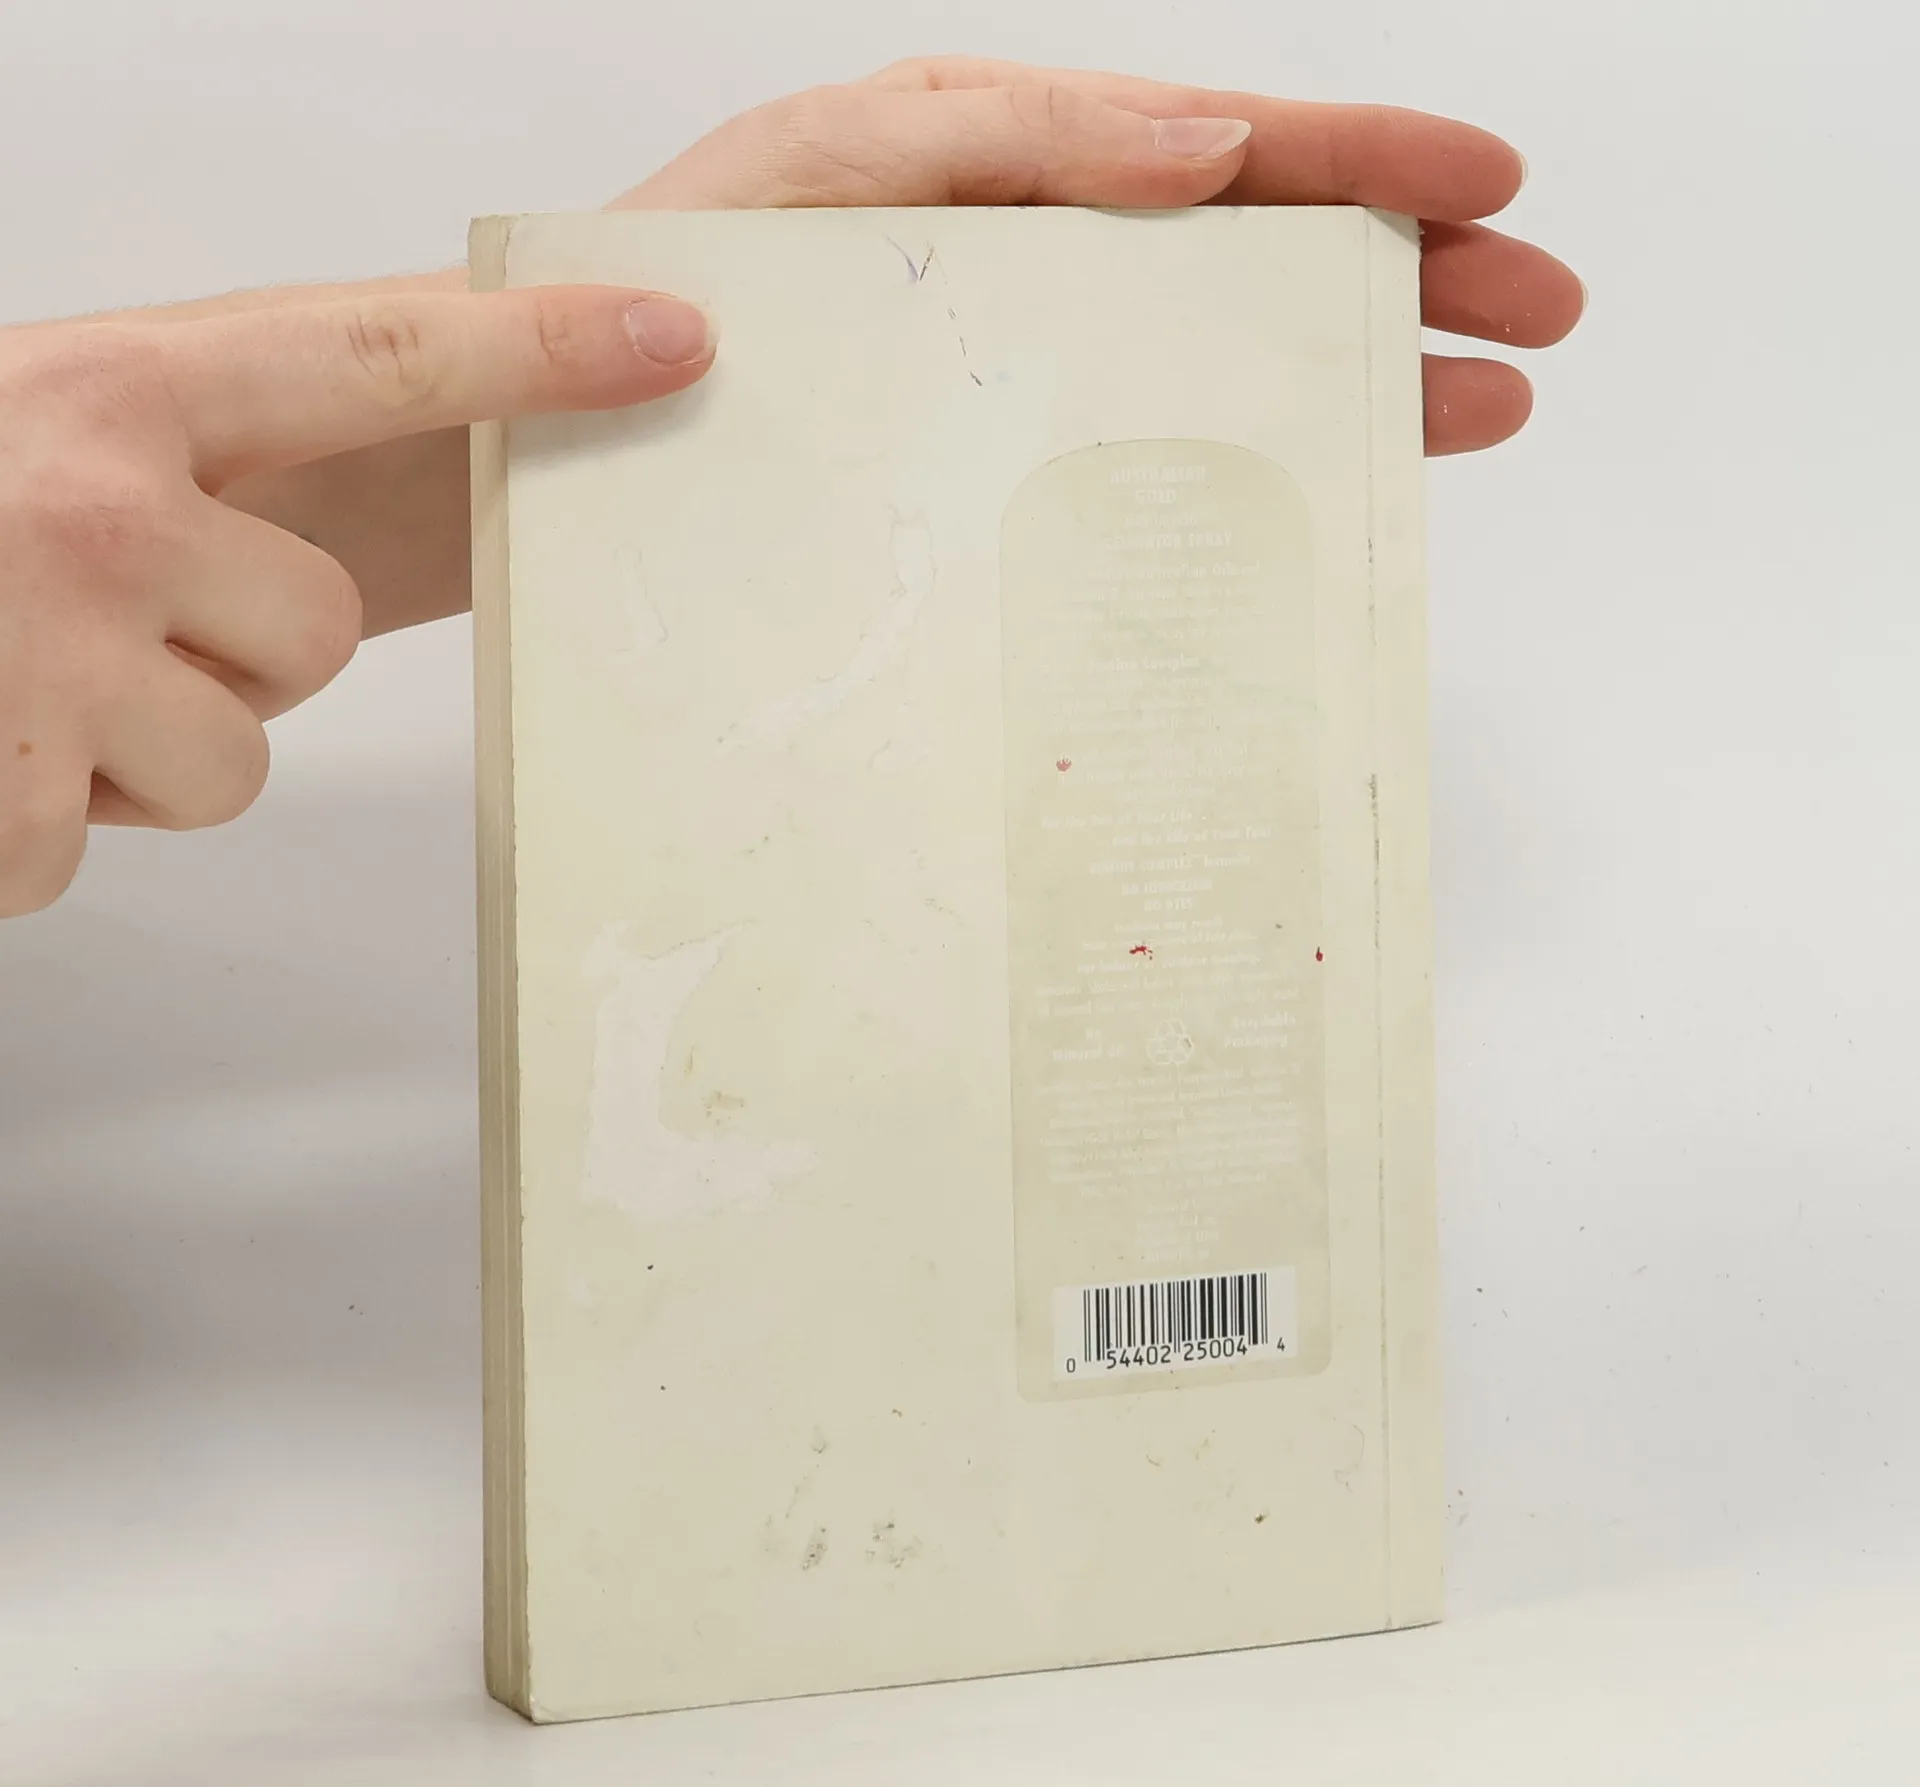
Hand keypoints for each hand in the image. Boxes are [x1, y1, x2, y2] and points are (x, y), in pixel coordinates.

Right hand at [0, 287, 713, 913]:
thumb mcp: (25, 431)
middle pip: (314, 634)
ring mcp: (40, 651)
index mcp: (104, 389)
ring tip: (9, 692)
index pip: (375, 353)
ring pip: (229, 760)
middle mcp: (87, 504)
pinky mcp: (2, 791)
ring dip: (131, 755)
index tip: (673, 335)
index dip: (535, 348)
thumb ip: (175, 455)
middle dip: (229, 661)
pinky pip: (89, 846)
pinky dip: (28, 830)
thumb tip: (318, 519)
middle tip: (87, 628)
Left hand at [624, 57, 1581, 453]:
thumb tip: (1200, 152)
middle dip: (1398, 266)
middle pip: (1241, 243)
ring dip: (1351, 364)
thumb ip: (1000, 147)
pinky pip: (1131, 437)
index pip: (1204, 142)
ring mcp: (999, 362)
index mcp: (976, 164)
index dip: (1351, 161)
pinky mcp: (972, 456)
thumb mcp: (814, 180)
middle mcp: (1008, 257)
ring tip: (1481, 398)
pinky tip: (1317, 469)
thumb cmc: (641, 303)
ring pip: (1208, 346)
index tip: (1483, 190)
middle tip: (1536, 310)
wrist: (522, 446)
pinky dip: (1232, 446)